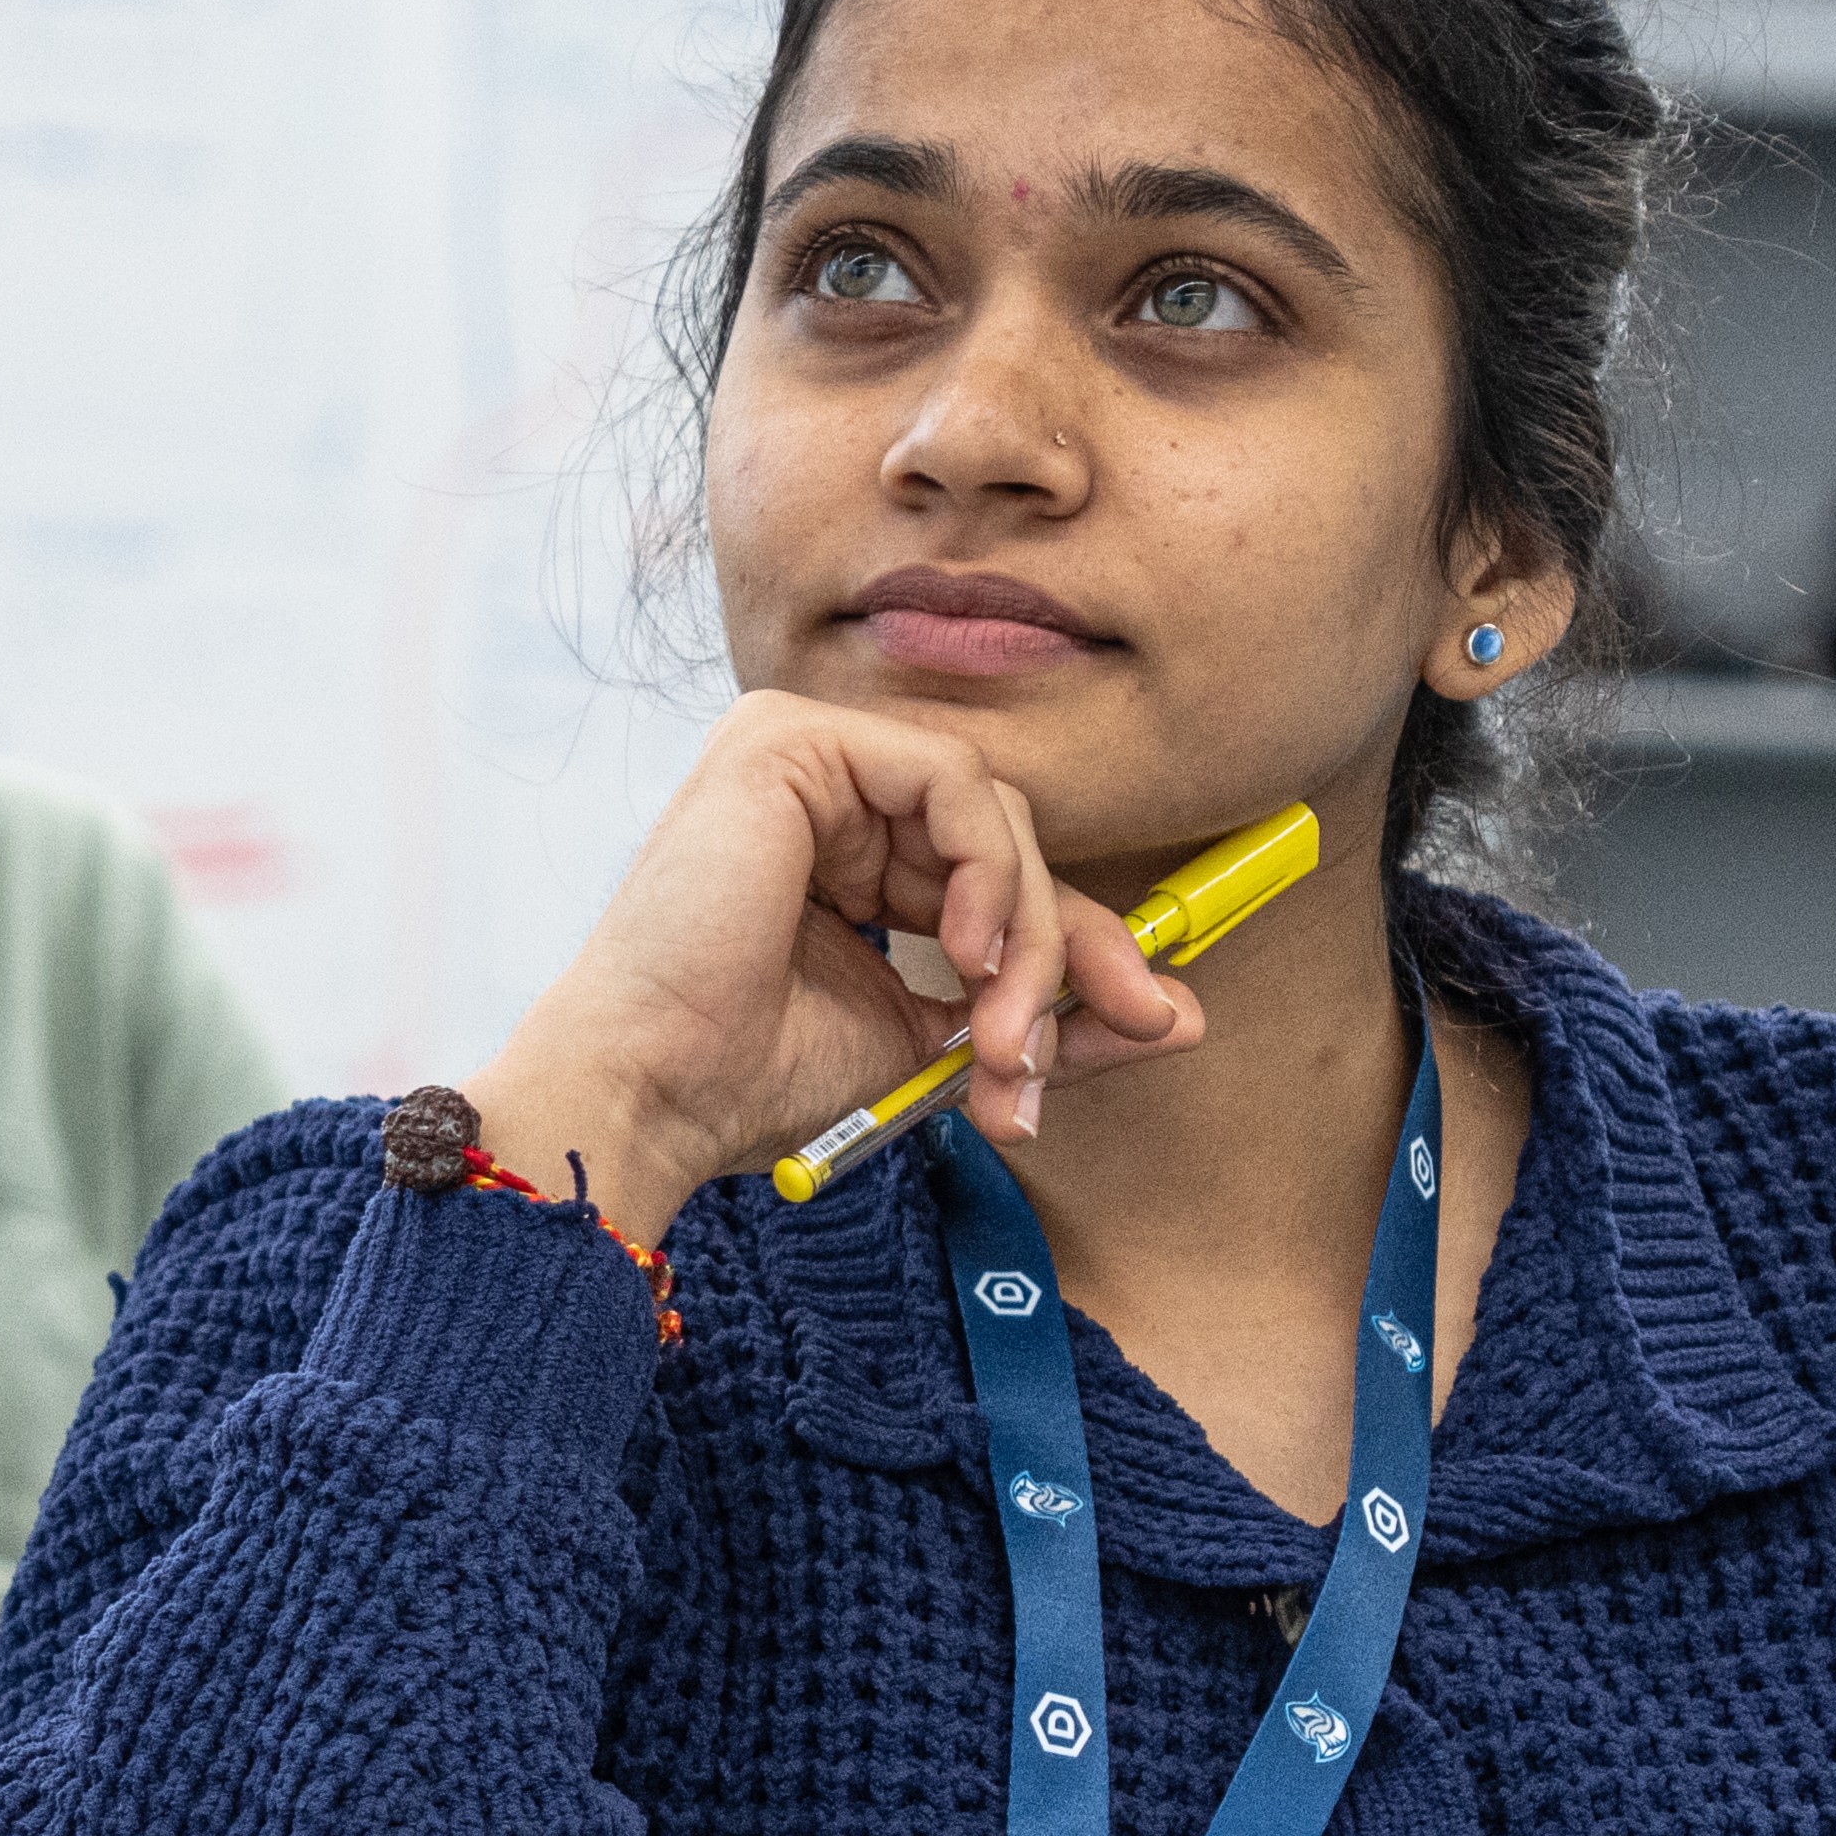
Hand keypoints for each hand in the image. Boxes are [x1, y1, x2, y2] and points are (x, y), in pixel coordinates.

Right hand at [462, 692, 1203, 1241]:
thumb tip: (1181, 1017)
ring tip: (996, 1036)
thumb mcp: (939, 1046)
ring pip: (994, 811)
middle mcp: (827, 787)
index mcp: (847, 847)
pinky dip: (986, 871)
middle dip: (1063, 949)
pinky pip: (954, 778)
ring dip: (1024, 933)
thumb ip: (1050, 1020)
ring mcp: (805, 751)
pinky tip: (963, 953)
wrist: (654, 1094)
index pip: (999, 872)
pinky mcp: (791, 741)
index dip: (1080, 946)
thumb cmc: (755, 1077)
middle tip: (1047, 1054)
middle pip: (1008, 835)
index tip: (1148, 1021)